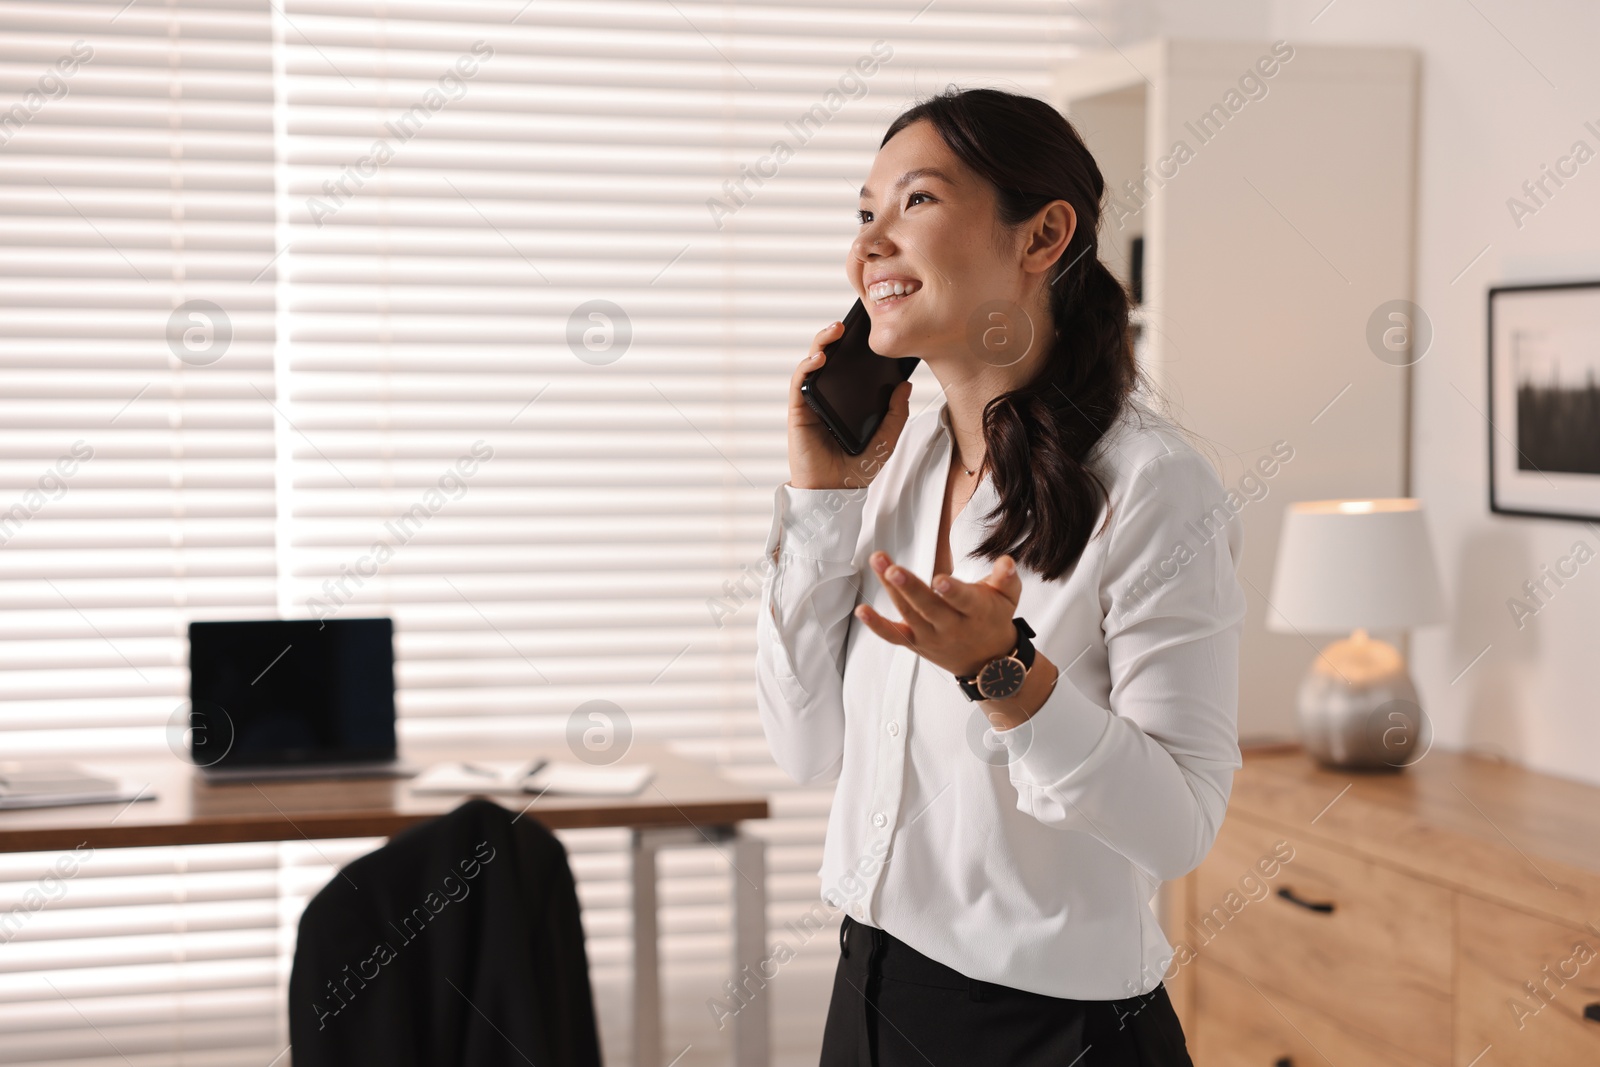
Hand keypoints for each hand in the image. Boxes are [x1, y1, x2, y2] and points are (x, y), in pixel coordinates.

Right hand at [786, 321, 911, 490]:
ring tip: (834, 331)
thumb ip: (896, 414)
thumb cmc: (856, 468)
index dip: (856, 347)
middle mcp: (829, 397)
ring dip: (820, 343)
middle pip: (830, 360)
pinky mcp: (799, 411)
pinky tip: (819, 358)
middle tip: (849, 324)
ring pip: (812, 365)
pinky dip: (807, 367)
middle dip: (836, 337)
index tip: (869, 330)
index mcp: (848, 400)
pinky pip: (800, 383)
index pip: (850, 368)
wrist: (836, 491)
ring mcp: (813, 403)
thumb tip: (905, 385)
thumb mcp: (886, 439)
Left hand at [854, 551, 1023, 678]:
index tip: (939, 579)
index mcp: (976, 612)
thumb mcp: (1009, 598)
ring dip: (891, 589)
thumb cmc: (994, 619)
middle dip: (909, 587)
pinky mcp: (916, 643)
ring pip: (909, 613)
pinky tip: (862, 610)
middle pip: (928, 607)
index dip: (951, 591)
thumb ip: (1006, 578)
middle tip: (892, 569)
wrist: (988, 664)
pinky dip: (877, 625)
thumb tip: (1006, 562)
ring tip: (878, 562)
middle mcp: (951, 626)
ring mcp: (931, 637)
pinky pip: (894, 636)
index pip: (963, 601)